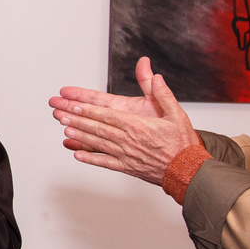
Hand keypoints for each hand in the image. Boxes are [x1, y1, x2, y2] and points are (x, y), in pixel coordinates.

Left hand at [49, 56, 200, 185]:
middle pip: (98, 128)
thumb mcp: (177, 114)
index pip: (108, 116)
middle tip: (61, 113)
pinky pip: (105, 162)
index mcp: (138, 126)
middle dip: (78, 120)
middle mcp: (129, 141)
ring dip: (81, 136)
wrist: (188, 171)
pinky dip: (91, 158)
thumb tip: (156, 76)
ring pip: (99, 144)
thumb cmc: (183, 143)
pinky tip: (78, 154)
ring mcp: (126, 156)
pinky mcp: (128, 168)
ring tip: (65, 129)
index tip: (74, 105)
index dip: (89, 110)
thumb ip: (164, 94)